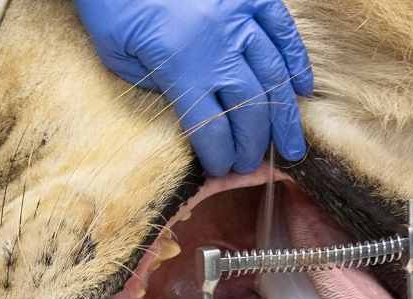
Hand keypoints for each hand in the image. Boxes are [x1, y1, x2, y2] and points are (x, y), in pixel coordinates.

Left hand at [75, 0, 313, 175]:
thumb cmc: (111, 2)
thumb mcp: (117, 53)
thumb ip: (154, 86)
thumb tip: (190, 111)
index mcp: (180, 65)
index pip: (211, 128)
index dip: (220, 155)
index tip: (221, 168)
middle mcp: (218, 44)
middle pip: (250, 109)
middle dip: (253, 144)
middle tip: (252, 163)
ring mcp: (240, 15)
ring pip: (274, 76)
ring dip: (284, 116)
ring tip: (292, 145)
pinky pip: (284, 31)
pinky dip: (297, 62)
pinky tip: (301, 89)